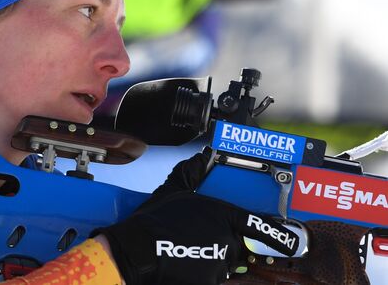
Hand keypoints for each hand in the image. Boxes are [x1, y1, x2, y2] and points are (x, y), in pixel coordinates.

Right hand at [94, 147, 298, 284]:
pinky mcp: (212, 280)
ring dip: (214, 260)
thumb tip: (200, 156)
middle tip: (199, 242)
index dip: (277, 235)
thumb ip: (190, 173)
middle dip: (224, 246)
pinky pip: (214, 277)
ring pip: (226, 263)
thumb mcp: (172, 191)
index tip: (291, 243)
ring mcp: (221, 261)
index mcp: (223, 215)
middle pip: (238, 246)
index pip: (257, 225)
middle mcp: (227, 238)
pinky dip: (204, 273)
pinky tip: (186, 264)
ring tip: (188, 252)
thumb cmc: (155, 221)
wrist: (138, 250)